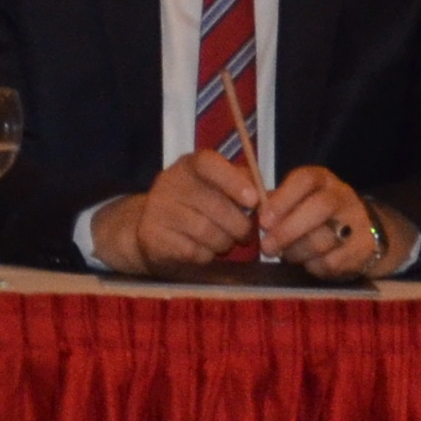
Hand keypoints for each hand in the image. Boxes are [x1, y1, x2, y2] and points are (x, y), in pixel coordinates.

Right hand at [88, 149, 262, 273]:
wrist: (151, 225)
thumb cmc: (196, 204)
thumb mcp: (216, 186)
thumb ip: (243, 185)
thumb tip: (269, 198)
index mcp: (189, 165)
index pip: (209, 164)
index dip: (234, 182)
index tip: (254, 200)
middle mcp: (170, 182)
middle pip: (214, 205)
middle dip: (239, 225)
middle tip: (246, 234)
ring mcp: (158, 209)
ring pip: (206, 231)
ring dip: (224, 242)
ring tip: (226, 242)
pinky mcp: (153, 236)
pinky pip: (191, 251)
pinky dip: (206, 255)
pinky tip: (206, 251)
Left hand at [255, 163, 399, 281]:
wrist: (365, 231)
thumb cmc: (318, 215)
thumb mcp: (300, 200)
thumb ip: (276, 203)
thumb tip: (252, 212)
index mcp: (323, 179)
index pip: (305, 179)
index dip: (282, 199)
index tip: (263, 220)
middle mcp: (342, 195)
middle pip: (318, 208)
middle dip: (287, 230)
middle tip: (267, 247)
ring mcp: (357, 221)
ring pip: (322, 240)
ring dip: (297, 252)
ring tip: (286, 255)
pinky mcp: (363, 248)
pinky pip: (331, 262)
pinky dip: (313, 266)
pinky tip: (308, 263)